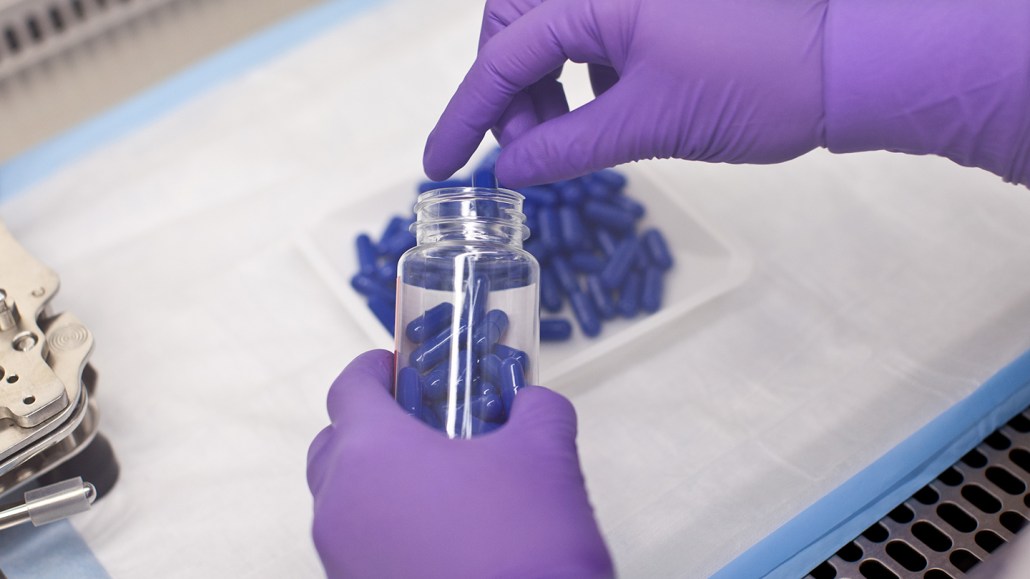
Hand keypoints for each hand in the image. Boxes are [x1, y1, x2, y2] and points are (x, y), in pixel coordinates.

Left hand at [307, 350, 612, 577]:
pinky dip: (384, 532)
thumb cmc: (526, 545)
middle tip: (418, 425)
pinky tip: (438, 539)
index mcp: (374, 452)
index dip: (372, 370)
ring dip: (377, 484)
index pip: (349, 390)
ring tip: (436, 487)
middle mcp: (340, 505)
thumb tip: (533, 404)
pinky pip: (358, 549)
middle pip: (334, 447)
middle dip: (369, 428)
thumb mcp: (546, 458)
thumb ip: (537, 412)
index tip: (394, 364)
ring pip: (343, 504)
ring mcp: (341, 558)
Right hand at [424, 0, 826, 186]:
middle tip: (522, 148)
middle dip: (506, 88)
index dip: (466, 114)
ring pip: (553, 31)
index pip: (505, 55)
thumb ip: (566, 145)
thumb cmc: (757, 84)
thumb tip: (508, 170)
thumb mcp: (649, 123)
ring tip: (567, 139)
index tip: (440, 163)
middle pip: (517, 26)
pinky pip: (593, 35)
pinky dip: (583, 77)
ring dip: (545, 87)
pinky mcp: (655, 9)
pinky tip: (604, 114)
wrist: (846, 63)